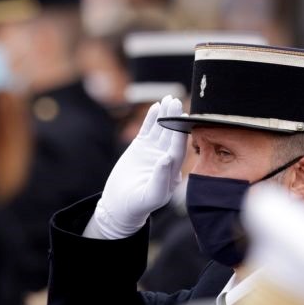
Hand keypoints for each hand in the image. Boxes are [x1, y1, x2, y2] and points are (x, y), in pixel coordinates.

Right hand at [84, 95, 186, 238]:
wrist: (120, 205)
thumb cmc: (138, 205)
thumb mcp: (151, 195)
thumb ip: (162, 178)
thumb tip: (168, 157)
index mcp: (173, 171)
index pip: (178, 148)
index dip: (181, 133)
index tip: (183, 118)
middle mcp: (166, 159)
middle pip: (172, 135)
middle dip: (174, 118)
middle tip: (176, 101)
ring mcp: (154, 151)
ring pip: (161, 129)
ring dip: (165, 115)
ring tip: (169, 99)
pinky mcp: (141, 147)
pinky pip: (148, 130)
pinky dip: (151, 119)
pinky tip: (155, 106)